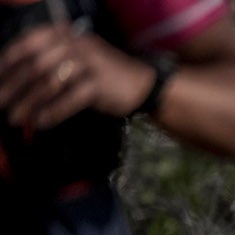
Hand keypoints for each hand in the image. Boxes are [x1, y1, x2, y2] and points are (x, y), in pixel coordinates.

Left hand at [0, 26, 150, 131]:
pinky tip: (40, 122)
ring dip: (28, 103)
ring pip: (49, 84)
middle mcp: (74, 45)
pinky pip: (69, 100)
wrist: (142, 84)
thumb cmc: (102, 73)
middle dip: (13, 87)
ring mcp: (88, 64)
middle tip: (0, 102)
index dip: (7, 63)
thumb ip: (48, 61)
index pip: (26, 45)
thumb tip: (13, 80)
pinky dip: (53, 112)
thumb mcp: (74, 57)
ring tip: (14, 117)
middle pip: (34, 66)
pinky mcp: (99, 86)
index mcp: (63, 34)